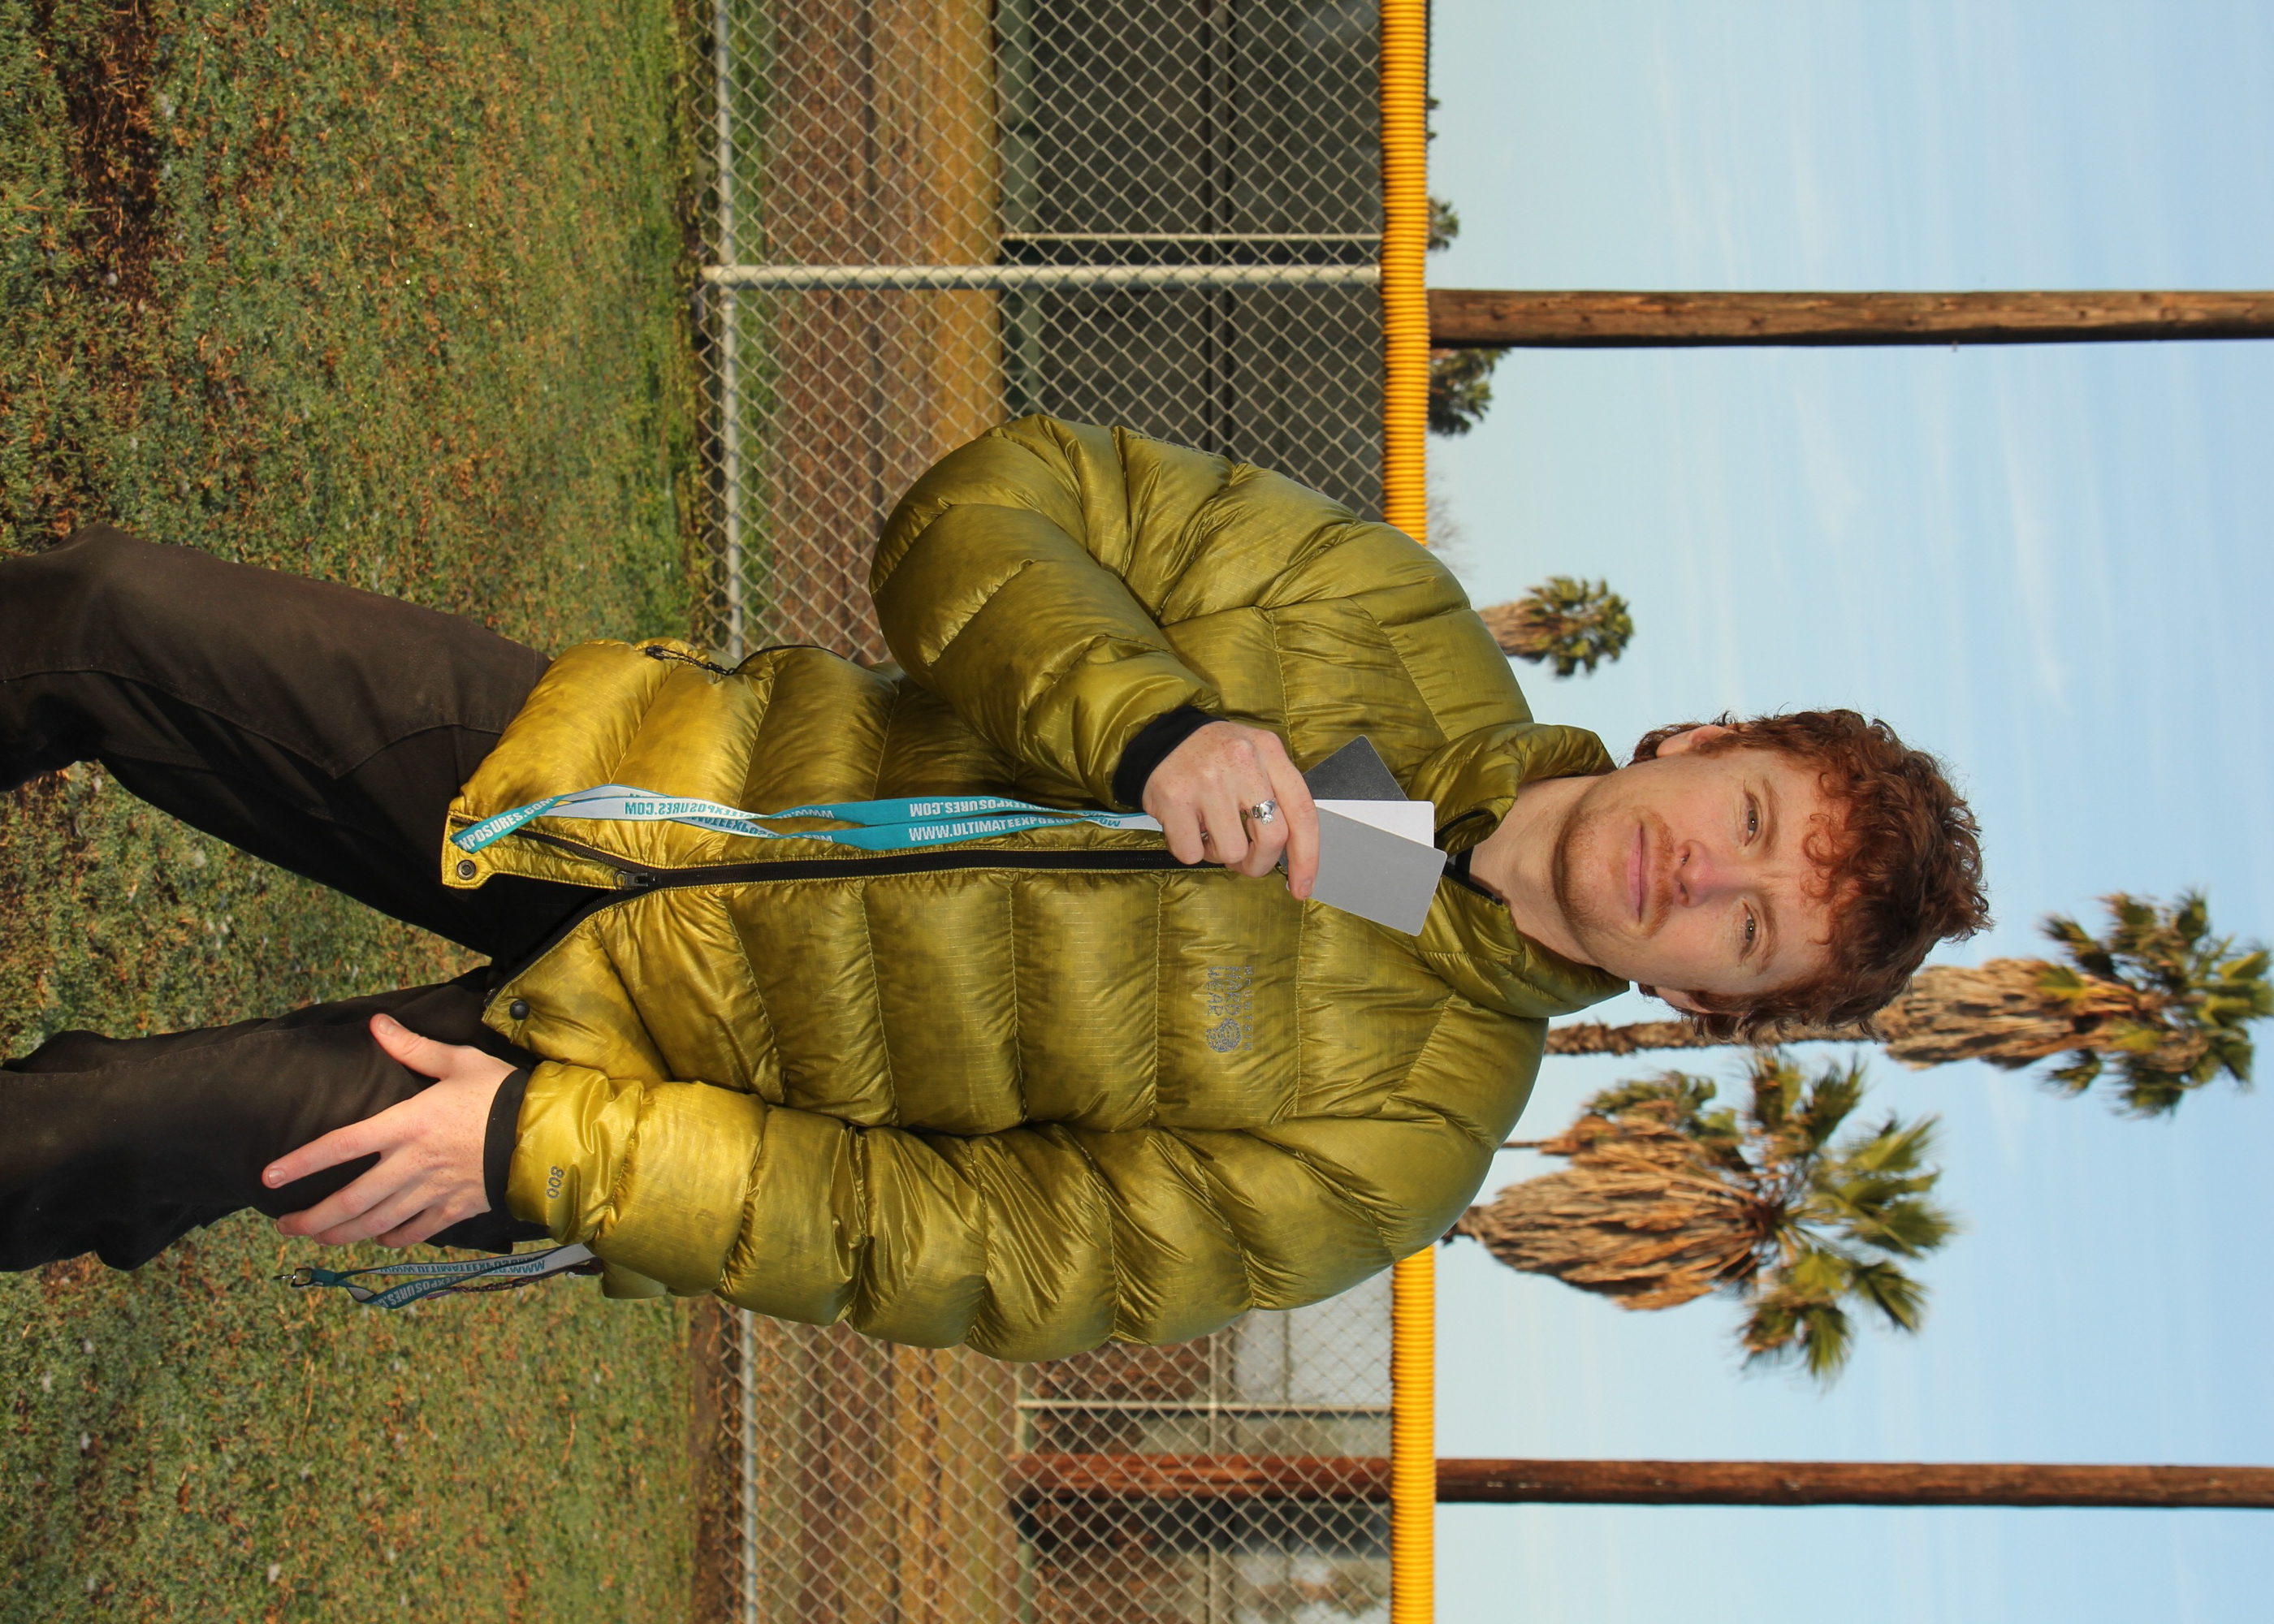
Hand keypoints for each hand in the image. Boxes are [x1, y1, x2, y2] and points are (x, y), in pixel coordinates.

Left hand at [265, 1014, 511, 1248]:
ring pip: (375, 1223)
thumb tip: (376, 1023)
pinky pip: (413, 1233)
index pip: (340, 1146)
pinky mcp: (454, 1210)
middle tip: (283, 1226)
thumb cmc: (501, 1093)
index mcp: (407, 1125)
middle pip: (350, 1200)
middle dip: (312, 1219)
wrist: (547, 1134)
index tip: (269, 1176)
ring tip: (317, 1238)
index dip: (301, 1163)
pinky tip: (377, 1238)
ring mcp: (431, 1192)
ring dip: (341, 1234)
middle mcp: (411, 1164)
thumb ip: (412, 1048)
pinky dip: (390, 1239)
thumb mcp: (458, 1061)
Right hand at [1141, 721, 1318, 899]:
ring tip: (1208, 832)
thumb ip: (1277, 795)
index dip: (1307, 857)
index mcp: (1269, 752)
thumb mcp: (1256, 758)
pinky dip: (1190, 850)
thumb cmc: (1215, 757)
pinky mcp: (1175, 797)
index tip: (1302, 886)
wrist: (1162, 738)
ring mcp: (1208, 780)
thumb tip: (1294, 854)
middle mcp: (1242, 762)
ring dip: (1219, 854)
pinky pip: (1192, 853)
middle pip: (1272, 838)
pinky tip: (1187, 828)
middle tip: (1244, 862)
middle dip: (1260, 863)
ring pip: (1231, 850)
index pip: (1302, 812)